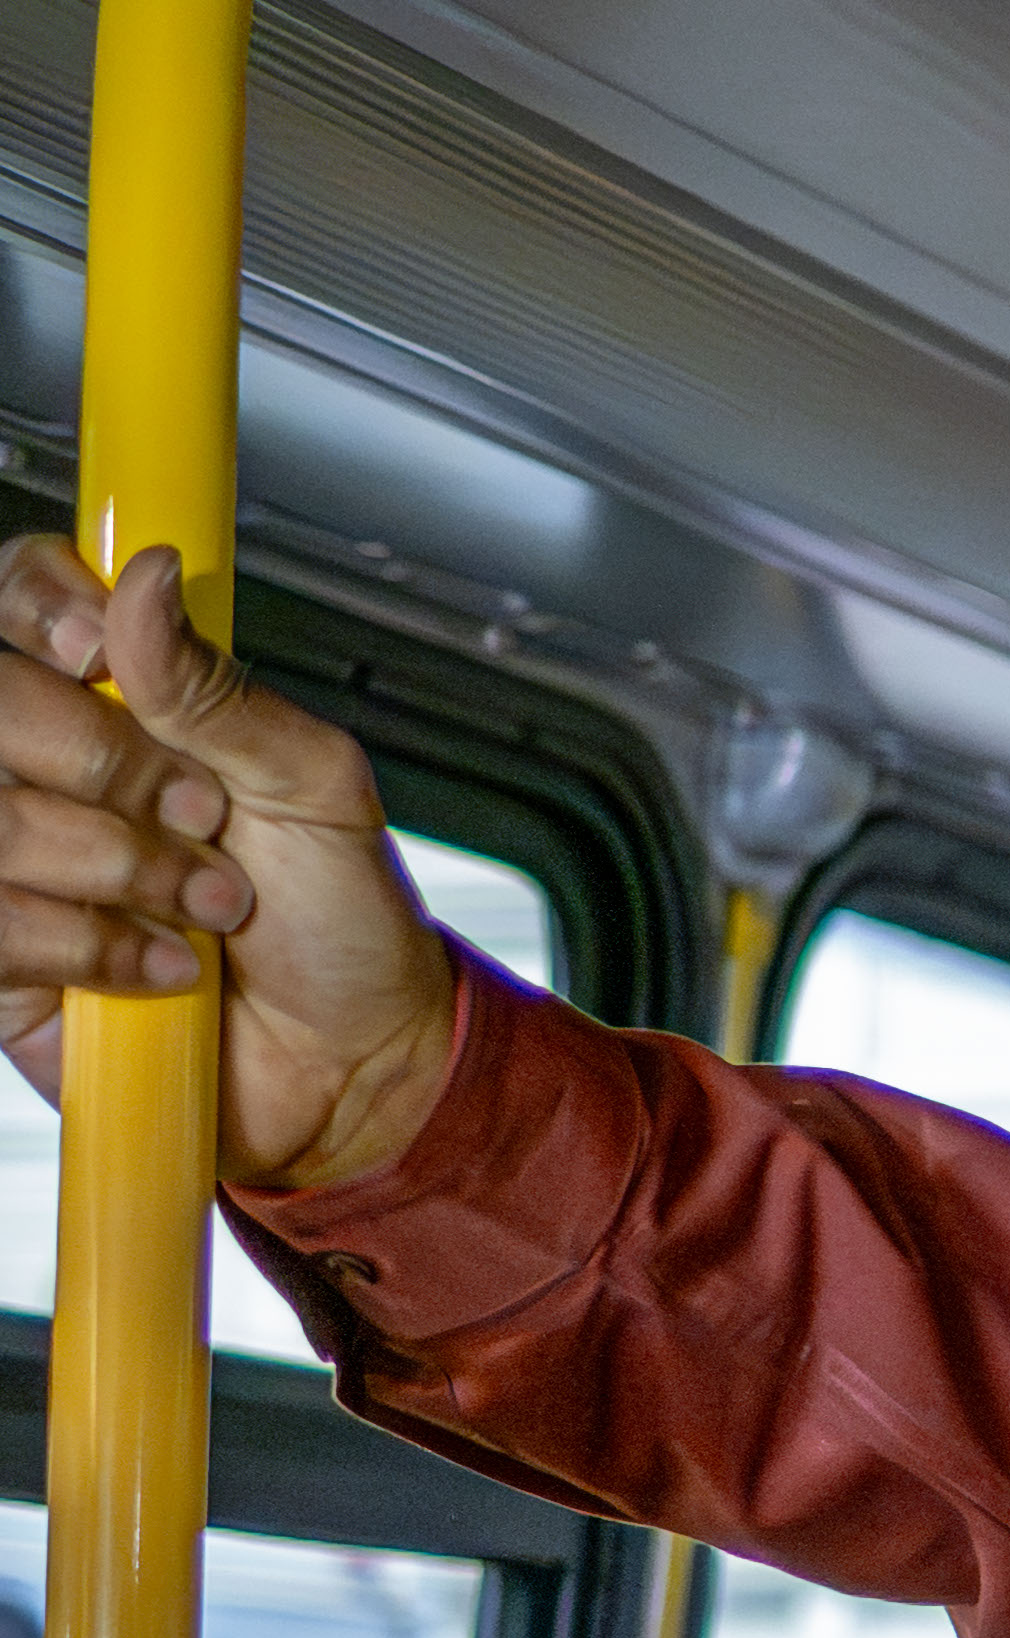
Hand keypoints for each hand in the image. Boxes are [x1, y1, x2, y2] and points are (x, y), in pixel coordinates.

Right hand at [0, 535, 458, 1189]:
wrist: (349, 1059)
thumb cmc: (338, 918)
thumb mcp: (314, 785)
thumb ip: (218, 688)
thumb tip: (146, 578)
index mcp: (119, 701)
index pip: (20, 594)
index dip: (40, 606)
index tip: (91, 651)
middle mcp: (46, 769)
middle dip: (107, 766)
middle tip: (201, 816)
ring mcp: (16, 856)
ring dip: (121, 869)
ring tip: (206, 904)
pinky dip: (92, 947)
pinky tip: (158, 964)